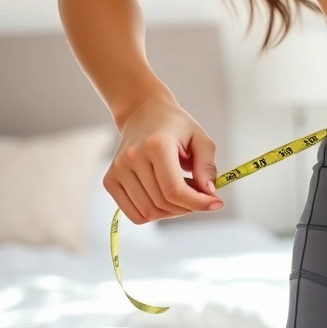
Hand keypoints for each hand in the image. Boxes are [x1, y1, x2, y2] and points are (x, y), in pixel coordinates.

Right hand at [104, 96, 223, 223]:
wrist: (143, 113)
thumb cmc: (176, 126)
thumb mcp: (200, 139)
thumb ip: (206, 166)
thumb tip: (209, 194)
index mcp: (157, 145)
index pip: (174, 189)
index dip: (197, 203)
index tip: (216, 204)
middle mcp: (133, 158)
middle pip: (163, 203)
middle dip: (188, 206)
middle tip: (200, 195)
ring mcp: (118, 170)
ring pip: (149, 212)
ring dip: (171, 211)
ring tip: (182, 193)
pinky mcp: (110, 180)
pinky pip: (134, 214)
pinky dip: (153, 213)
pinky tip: (164, 198)